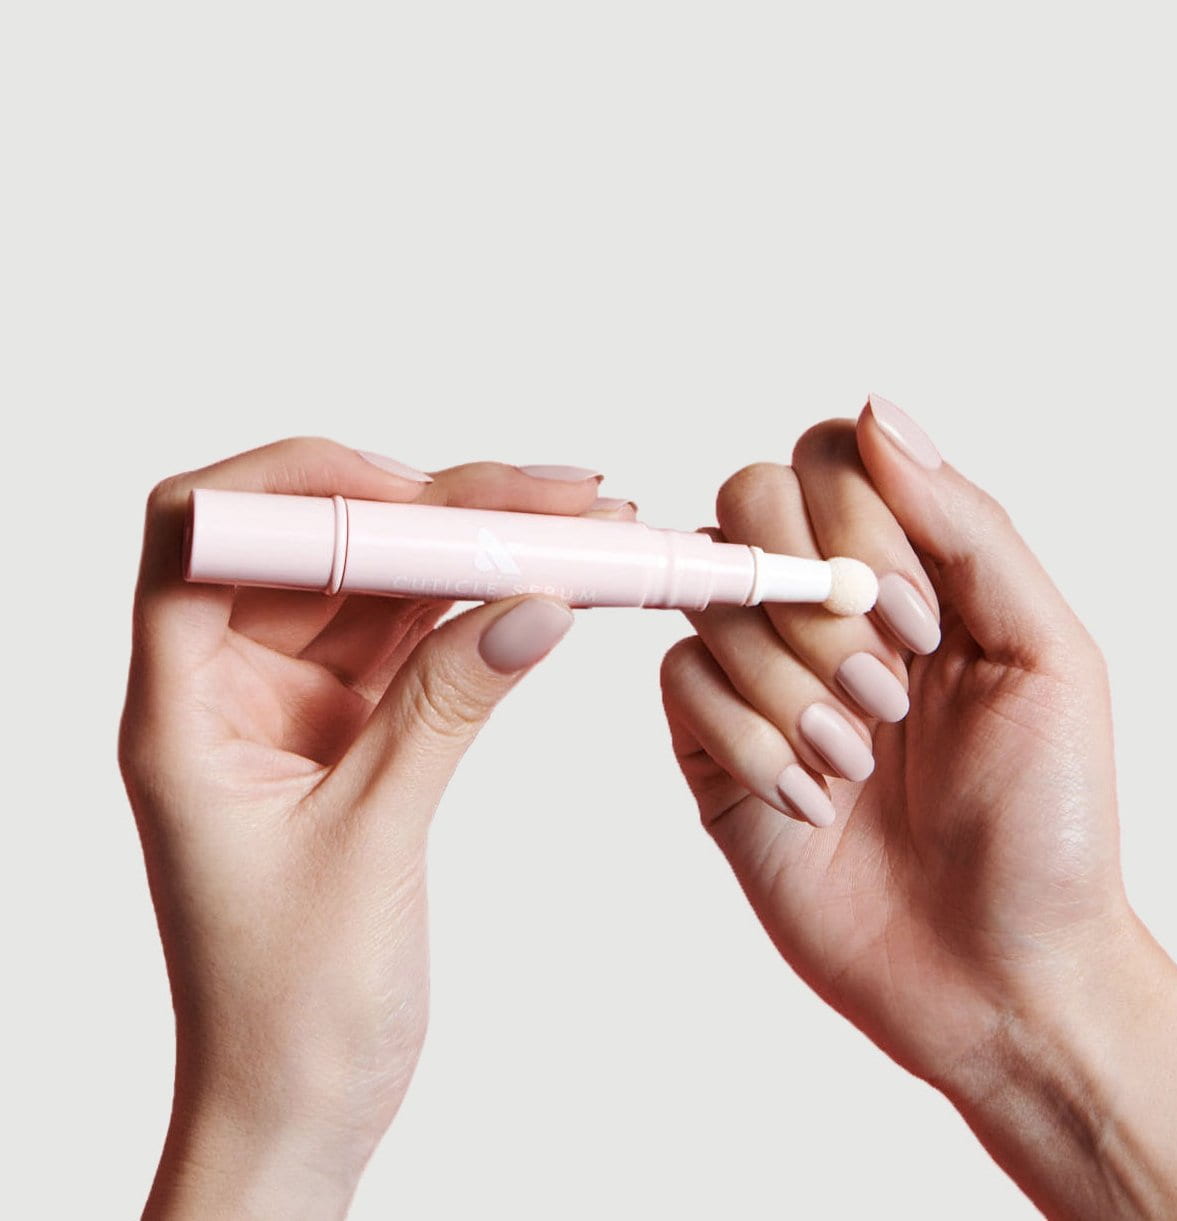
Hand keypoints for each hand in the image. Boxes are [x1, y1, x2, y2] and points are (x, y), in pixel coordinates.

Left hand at [120, 440, 623, 1218]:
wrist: (300, 1102)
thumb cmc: (287, 1007)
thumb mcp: (370, 844)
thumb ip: (446, 708)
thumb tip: (533, 601)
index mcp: (181, 709)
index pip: (205, 536)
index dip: (301, 488)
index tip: (416, 491)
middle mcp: (230, 687)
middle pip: (321, 545)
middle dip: (435, 508)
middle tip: (554, 497)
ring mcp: (296, 703)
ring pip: (383, 583)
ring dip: (475, 549)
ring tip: (580, 528)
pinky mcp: (355, 728)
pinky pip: (419, 637)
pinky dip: (481, 605)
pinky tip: (548, 583)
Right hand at [660, 397, 1176, 1217]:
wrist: (994, 971)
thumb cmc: (1043, 820)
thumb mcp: (1044, 653)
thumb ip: (966, 524)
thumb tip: (879, 415)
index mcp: (908, 574)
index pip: (830, 461)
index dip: (853, 521)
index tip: (913, 621)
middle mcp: (824, 609)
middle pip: (748, 504)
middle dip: (810, 600)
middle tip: (883, 686)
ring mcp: (763, 675)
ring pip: (714, 602)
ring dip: (791, 687)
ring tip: (857, 761)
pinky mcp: (713, 744)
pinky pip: (682, 684)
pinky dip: (749, 740)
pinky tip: (810, 798)